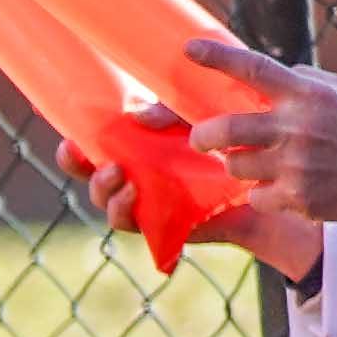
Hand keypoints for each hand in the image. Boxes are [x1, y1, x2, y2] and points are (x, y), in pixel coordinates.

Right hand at [61, 104, 321, 280]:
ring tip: (117, 176)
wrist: (270, 175)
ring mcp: (149, 200)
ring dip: (105, 192)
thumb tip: (136, 114)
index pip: (97, 146)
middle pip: (94, 177)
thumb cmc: (234, 138)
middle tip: (88, 159)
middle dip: (82, 170)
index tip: (67, 138)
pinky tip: (132, 197)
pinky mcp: (163, 222)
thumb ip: (169, 112)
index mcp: (141, 146)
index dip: (75, 146)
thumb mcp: (198, 115)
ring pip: (109, 203)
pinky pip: (133, 223)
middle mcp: (139, 175)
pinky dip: (125, 212)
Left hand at [168, 38, 336, 242]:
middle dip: (202, 135)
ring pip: (234, 166)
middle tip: (199, 138)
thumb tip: (266, 72)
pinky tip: (280, 187)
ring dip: (237, 165)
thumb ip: (306, 80)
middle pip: (225, 129)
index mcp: (309, 95)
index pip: (254, 68)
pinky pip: (255, 196)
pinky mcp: (297, 197)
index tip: (189, 48)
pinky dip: (261, 193)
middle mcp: (298, 127)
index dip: (218, 57)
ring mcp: (295, 165)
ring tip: (256, 163)